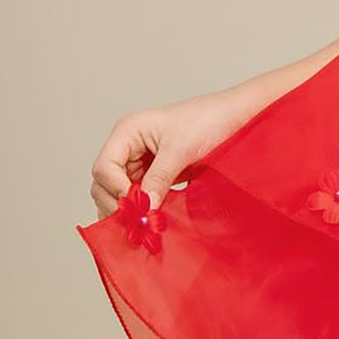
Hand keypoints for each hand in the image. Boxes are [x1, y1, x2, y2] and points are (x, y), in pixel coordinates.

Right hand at [88, 90, 257, 219]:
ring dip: (131, 208)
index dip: (117, 191)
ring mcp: (140, 160)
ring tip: (148, 222)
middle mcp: (128, 146)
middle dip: (119, 204)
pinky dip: (144, 207)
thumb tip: (143, 208)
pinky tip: (156, 217)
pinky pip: (140, 194)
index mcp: (127, 132)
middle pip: (104, 183)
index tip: (139, 207)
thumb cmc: (208, 120)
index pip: (104, 168)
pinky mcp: (155, 173)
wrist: (235, 116)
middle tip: (140, 222)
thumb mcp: (181, 151)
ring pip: (120, 192)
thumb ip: (159, 179)